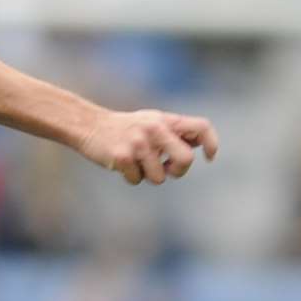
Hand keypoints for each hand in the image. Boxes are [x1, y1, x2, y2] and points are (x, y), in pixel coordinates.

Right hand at [78, 109, 218, 185]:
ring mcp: (138, 143)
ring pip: (159, 177)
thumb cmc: (125, 128)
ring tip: (135, 162)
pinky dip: (130, 177)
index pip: (201, 127)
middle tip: (166, 169)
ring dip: (148, 176)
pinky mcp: (122, 156)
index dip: (211, 143)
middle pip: (185, 160)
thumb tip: (200, 145)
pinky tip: (121, 164)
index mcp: (164, 120)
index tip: (208, 157)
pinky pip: (137, 179)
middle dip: (178, 171)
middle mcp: (154, 129)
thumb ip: (174, 131)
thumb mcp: (151, 122)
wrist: (89, 125)